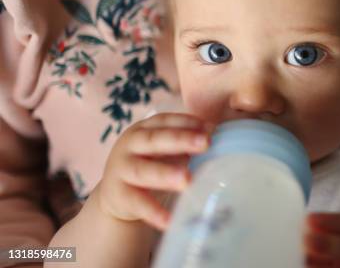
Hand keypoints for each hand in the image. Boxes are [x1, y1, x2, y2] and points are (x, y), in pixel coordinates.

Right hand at [92, 113, 212, 230]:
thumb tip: (221, 140)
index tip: (211, 128)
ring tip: (187, 179)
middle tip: (206, 143)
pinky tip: (170, 220)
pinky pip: (137, 203)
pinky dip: (154, 212)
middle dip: (181, 140)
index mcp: (144, 129)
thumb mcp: (165, 150)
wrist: (117, 193)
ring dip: (165, 174)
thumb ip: (186, 144)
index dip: (187, 123)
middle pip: (154, 140)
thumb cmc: (151, 163)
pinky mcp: (119, 195)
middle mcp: (130, 145)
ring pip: (142, 170)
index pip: (165, 121)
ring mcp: (122, 169)